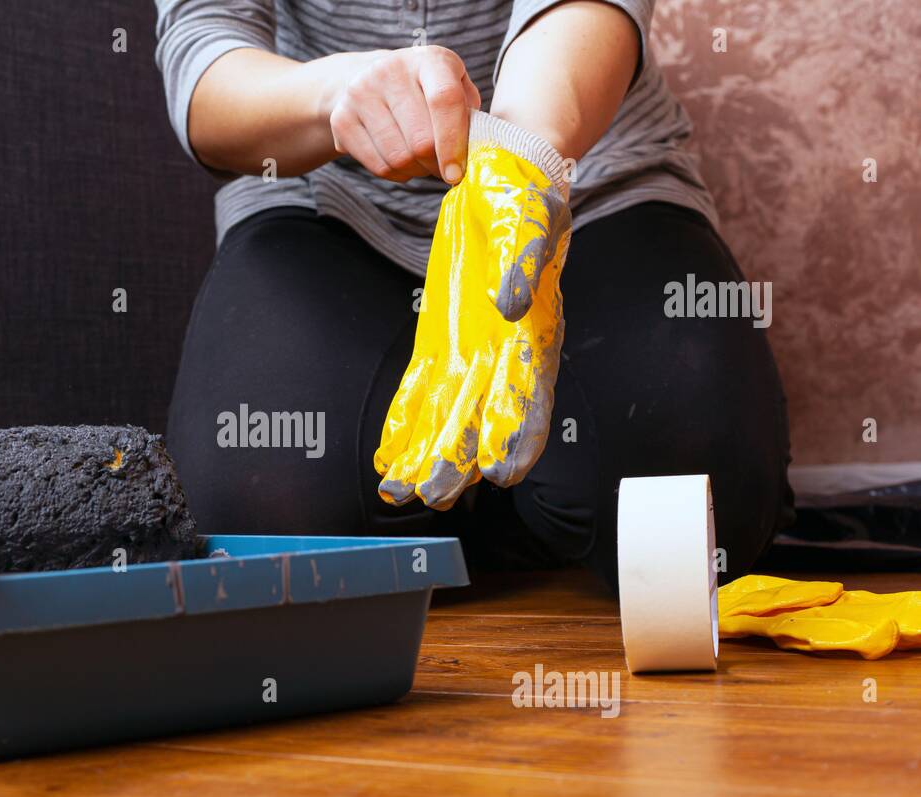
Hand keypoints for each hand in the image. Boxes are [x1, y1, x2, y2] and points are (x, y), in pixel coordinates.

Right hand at [321, 46, 481, 184]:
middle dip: (436, 166)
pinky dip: (397, 175)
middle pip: (420, 140)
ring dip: (416, 172)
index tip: (456, 173)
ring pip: (398, 158)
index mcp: (428, 60)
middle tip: (444, 171)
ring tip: (423, 164)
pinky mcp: (342, 119)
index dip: (453, 142)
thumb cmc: (422, 89)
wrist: (365, 78)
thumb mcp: (451, 85)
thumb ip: (468, 111)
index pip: (444, 101)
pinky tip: (403, 164)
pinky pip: (378, 166)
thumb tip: (477, 150)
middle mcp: (391, 71)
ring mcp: (361, 94)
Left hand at [374, 113, 571, 509]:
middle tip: (432, 495)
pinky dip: (405, 425)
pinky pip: (421, 393)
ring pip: (448, 418)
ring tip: (398, 492)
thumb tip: (512, 307)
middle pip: (483, 421)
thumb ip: (524, 265)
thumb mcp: (529, 221)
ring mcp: (471, 353)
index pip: (531, 399)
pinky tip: (388, 459)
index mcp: (536, 334)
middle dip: (458, 461)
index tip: (500, 474)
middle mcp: (505, 355)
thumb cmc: (525, 196)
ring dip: (425, 455)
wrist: (501, 174)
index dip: (517, 438)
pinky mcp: (441, 342)